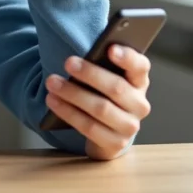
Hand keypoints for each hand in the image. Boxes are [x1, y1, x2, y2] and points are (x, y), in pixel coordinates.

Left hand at [44, 46, 151, 160]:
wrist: (106, 132)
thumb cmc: (103, 96)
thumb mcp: (106, 79)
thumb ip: (101, 67)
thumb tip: (80, 59)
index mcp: (139, 81)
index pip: (140, 66)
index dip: (127, 57)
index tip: (110, 49)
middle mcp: (139, 104)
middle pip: (116, 87)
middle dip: (90, 74)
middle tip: (68, 63)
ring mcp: (130, 126)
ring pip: (101, 108)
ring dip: (73, 94)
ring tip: (52, 82)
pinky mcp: (116, 143)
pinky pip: (89, 127)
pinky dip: (68, 112)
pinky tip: (53, 101)